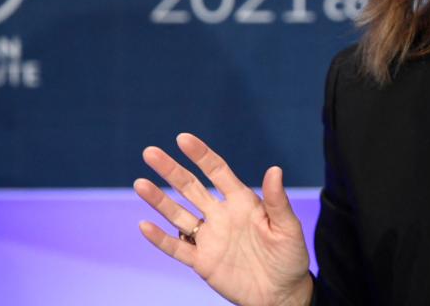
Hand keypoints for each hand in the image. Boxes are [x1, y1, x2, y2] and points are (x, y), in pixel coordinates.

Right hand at [134, 133, 312, 305]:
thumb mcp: (288, 227)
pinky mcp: (202, 262)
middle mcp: (222, 216)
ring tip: (140, 184)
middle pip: (191, 188)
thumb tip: (275, 170)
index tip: (183, 139)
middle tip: (150, 153)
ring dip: (159, 200)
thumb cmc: (290, 256)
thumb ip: (277, 201)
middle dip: (171, 170)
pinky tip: (144, 225)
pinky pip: (177, 248)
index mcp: (242, 202)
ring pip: (178, 215)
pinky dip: (160, 238)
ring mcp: (210, 238)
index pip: (217, 172)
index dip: (201, 155)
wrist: (282, 293)